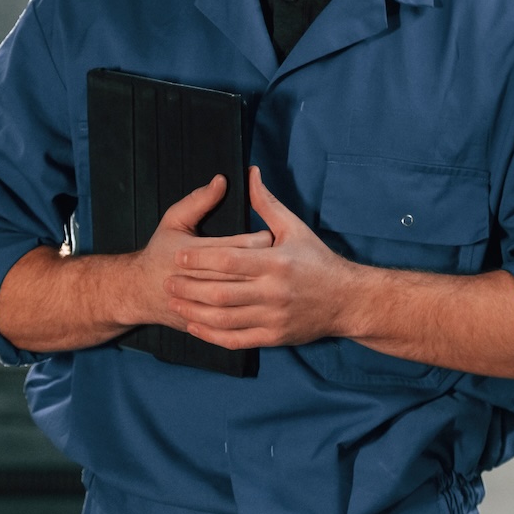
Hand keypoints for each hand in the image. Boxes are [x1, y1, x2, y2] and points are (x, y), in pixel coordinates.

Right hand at [126, 174, 273, 331]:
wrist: (139, 293)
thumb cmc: (160, 252)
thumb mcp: (173, 221)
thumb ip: (198, 200)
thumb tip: (222, 180)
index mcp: (192, 253)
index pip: (240, 246)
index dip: (261, 239)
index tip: (268, 234)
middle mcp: (198, 281)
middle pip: (247, 272)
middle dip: (266, 263)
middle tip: (275, 255)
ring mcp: (201, 306)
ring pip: (245, 299)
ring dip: (262, 286)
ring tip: (267, 274)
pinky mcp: (205, 322)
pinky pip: (235, 320)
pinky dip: (250, 309)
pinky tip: (255, 296)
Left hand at [166, 166, 358, 348]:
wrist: (346, 300)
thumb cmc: (317, 260)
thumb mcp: (294, 227)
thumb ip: (266, 203)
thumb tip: (249, 173)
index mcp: (276, 262)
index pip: (228, 261)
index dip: (199, 260)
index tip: (178, 257)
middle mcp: (273, 292)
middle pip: (220, 292)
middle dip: (189, 287)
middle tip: (167, 282)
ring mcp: (273, 317)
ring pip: (224, 318)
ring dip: (194, 312)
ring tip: (175, 302)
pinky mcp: (274, 337)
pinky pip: (235, 339)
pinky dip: (211, 334)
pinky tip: (195, 325)